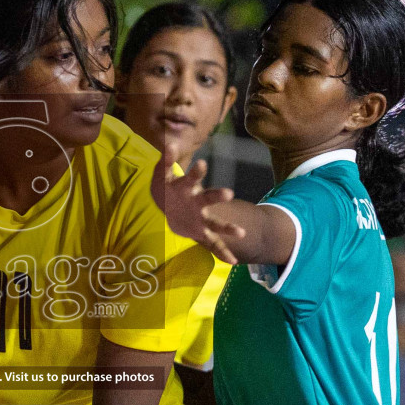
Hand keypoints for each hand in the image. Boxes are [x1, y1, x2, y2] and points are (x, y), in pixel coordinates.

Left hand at [152, 147, 243, 264]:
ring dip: (228, 228)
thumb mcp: (162, 174)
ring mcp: (201, 219)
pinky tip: (232, 262)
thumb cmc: (167, 187)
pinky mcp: (200, 232)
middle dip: (217, 196)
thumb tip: (169, 142)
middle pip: (208, 199)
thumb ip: (166, 159)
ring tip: (242, 233)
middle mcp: (198, 203)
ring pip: (216, 223)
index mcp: (188, 188)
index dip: (196, 172)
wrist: (169, 206)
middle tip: (229, 193)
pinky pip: (212, 243)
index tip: (201, 163)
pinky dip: (221, 252)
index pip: (192, 178)